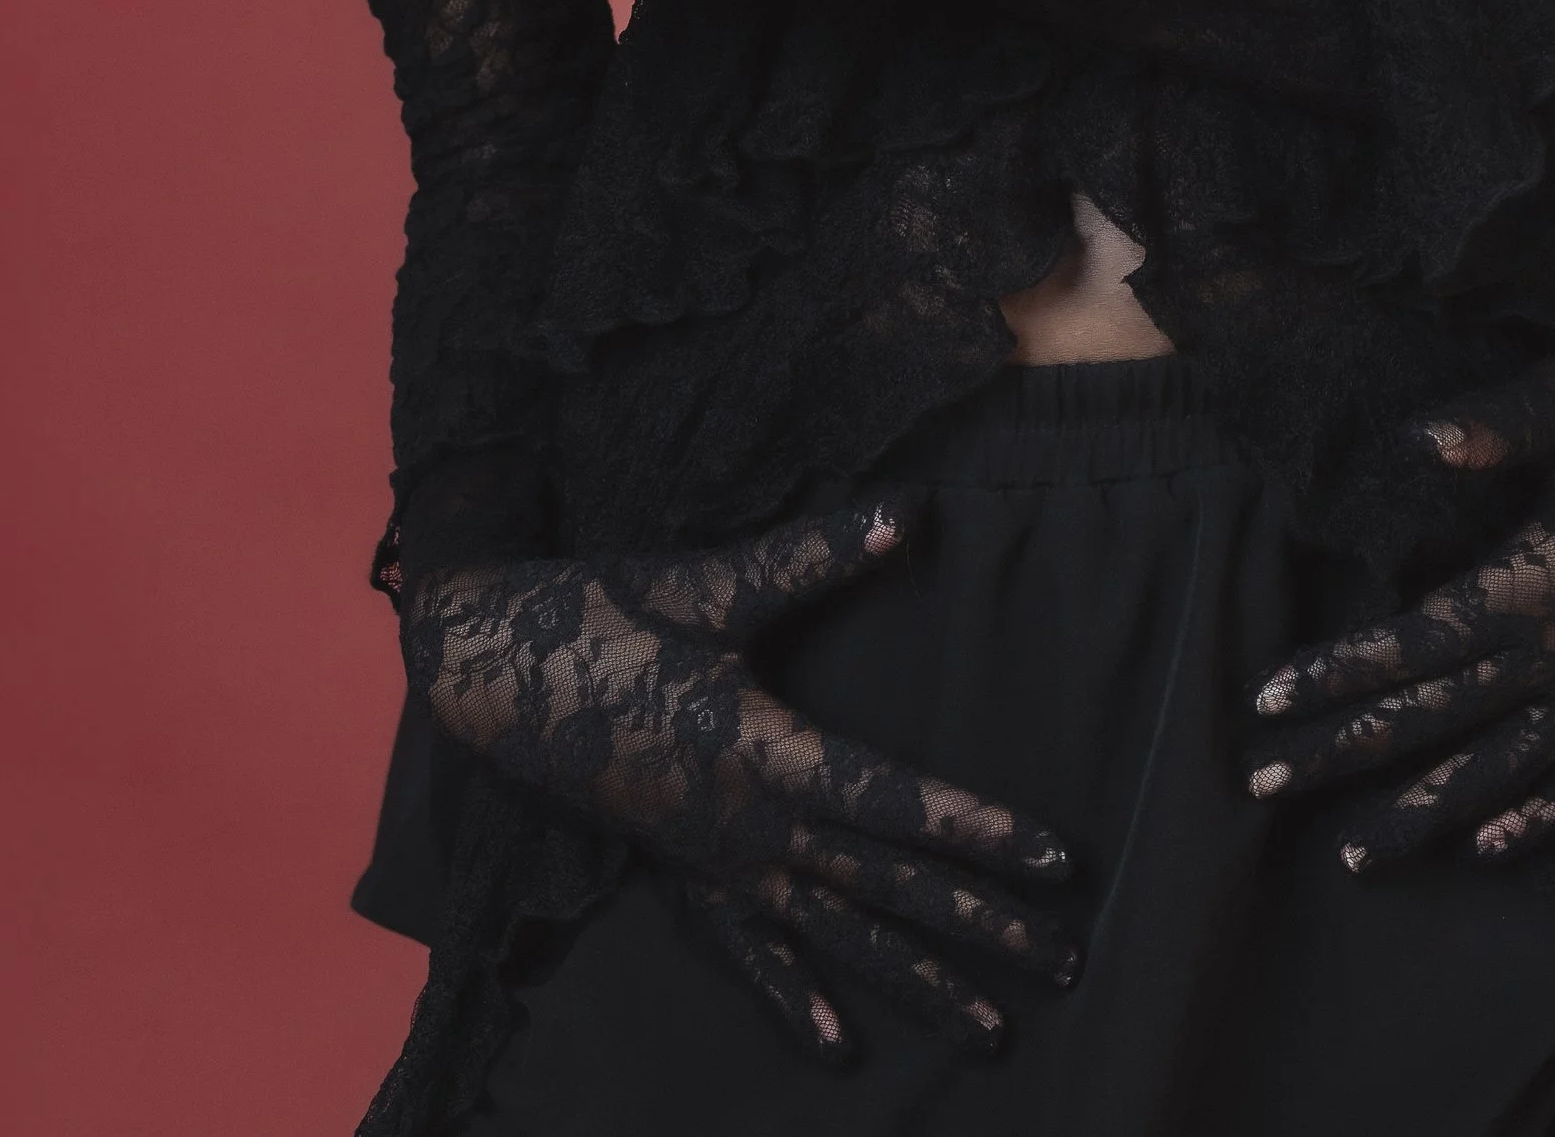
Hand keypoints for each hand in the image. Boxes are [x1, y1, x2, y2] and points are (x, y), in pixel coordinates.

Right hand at [408, 504, 1079, 1067]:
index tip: (1056, 863)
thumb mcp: (710, 582)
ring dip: (914, 980)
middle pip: (884, 885)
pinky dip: (792, 996)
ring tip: (991, 1031)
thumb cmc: (604, 613)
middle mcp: (746, 825)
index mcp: (760, 753)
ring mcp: (714, 857)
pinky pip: (746, 950)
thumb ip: (813, 555)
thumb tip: (907, 510)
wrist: (489, 670)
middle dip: (978, 927)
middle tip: (1065, 965)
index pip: (892, 804)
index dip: (978, 832)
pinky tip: (834, 1044)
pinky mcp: (682, 867)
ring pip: (834, 933)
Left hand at [1242, 317, 1554, 869]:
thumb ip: (1500, 424)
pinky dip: (1538, 819)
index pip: (1421, 642)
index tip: (1269, 697)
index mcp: (1544, 576)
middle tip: (1262, 783)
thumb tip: (1421, 439)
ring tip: (1353, 855)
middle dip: (1347, 752)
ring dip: (1426, 812)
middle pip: (1442, 717)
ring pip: (1506, 768)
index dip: (1342, 673)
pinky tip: (1486, 850)